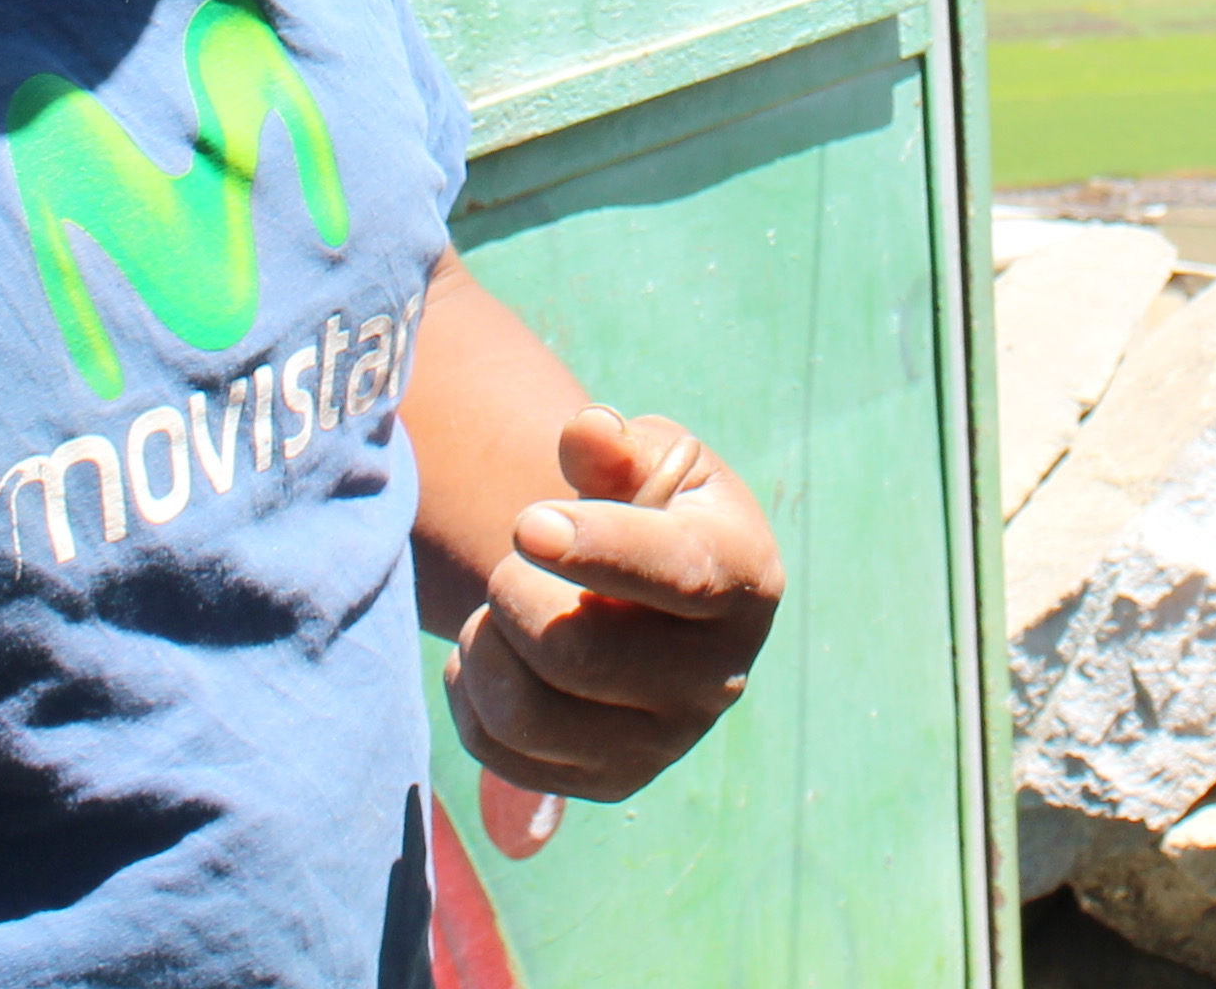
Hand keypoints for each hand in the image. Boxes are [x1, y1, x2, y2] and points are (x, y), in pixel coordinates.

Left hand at [444, 405, 784, 806]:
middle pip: (579, 652)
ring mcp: (664, 744)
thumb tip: (588, 432)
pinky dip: (470, 691)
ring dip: (484, 644)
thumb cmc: (649, 509)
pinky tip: (499, 653)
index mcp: (744, 580)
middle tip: (515, 558)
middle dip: (516, 590)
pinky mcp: (608, 782)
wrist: (648, 595)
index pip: (677, 576)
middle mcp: (719, 678)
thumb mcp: (649, 460)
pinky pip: (497, 751)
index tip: (526, 523)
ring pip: (527, 711)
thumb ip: (615, 445)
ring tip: (501, 608)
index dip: (597, 547)